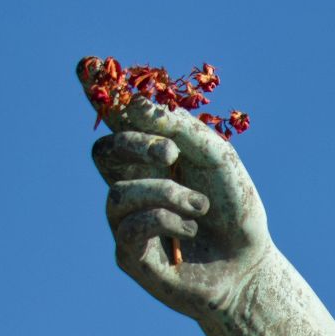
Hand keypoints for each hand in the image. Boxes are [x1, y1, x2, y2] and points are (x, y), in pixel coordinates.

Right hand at [87, 91, 274, 321]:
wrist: (250, 266)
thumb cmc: (234, 211)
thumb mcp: (219, 161)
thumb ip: (185, 131)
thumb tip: (139, 107)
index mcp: (150, 160)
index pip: (116, 125)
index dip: (99, 99)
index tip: (84, 68)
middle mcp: (132, 186)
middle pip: (103, 153)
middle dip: (133, 146)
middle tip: (171, 153)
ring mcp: (125, 221)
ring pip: (118, 193)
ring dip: (165, 193)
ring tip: (200, 207)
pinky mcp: (128, 255)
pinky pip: (131, 226)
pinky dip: (166, 220)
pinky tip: (191, 229)